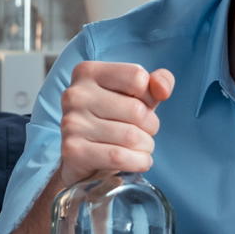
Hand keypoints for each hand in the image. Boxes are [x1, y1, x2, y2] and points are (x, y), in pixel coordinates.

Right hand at [58, 61, 173, 186]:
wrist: (81, 158)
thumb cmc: (113, 120)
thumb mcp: (137, 95)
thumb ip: (157, 82)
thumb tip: (163, 90)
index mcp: (88, 72)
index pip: (137, 77)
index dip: (149, 96)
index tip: (139, 106)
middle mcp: (75, 94)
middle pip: (137, 110)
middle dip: (150, 126)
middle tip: (143, 133)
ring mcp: (71, 122)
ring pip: (131, 136)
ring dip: (146, 147)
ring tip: (139, 148)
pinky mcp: (73, 150)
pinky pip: (119, 157)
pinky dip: (138, 162)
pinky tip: (138, 161)